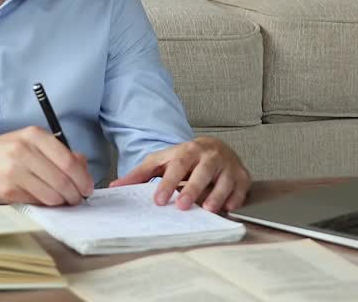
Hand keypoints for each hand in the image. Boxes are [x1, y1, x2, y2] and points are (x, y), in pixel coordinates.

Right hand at [0, 127, 93, 205]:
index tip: (87, 187)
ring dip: (61, 202)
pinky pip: (36, 202)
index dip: (83, 179)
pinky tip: (41, 199)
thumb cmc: (3, 151)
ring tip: (60, 201)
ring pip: (52, 195)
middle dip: (75, 194)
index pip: (69, 162)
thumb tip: (83, 167)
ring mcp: (14, 171)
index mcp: (34, 135)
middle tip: (77, 199)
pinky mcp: (7, 190)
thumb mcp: (29, 142)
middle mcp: (24, 151)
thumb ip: (58, 151)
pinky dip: (43, 204)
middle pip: (63, 181)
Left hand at [109, 137, 250, 212]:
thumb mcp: (161, 161)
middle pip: (201, 171)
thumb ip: (140, 174)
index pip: (177, 166)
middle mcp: (208, 156)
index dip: (168, 182)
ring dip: (217, 194)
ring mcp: (227, 165)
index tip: (159, 200)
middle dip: (192, 189)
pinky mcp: (242, 175)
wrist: (214, 147)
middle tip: (182, 206)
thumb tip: (116, 186)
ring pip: (224, 179)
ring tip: (208, 209)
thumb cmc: (184, 158)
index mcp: (187, 151)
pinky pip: (241, 187)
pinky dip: (236, 197)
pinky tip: (228, 207)